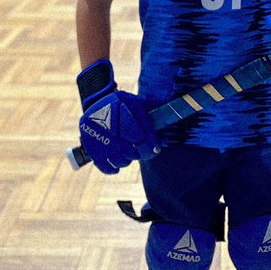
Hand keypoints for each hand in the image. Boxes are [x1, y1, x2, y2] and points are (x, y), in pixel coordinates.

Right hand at [77, 59, 155, 174]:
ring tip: (126, 151)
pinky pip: (105, 166)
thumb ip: (154, 108)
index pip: (144, 137)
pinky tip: (116, 165)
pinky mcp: (92, 148)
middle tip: (141, 149)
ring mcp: (103, 140)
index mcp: (127, 114)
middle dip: (140, 152)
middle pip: (133, 152)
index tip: (155, 148)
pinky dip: (112, 168)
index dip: (152, 145)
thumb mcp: (137, 101)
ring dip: (126, 159)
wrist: (95, 102)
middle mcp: (114, 128)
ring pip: (121, 161)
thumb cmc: (122, 104)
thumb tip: (178, 110)